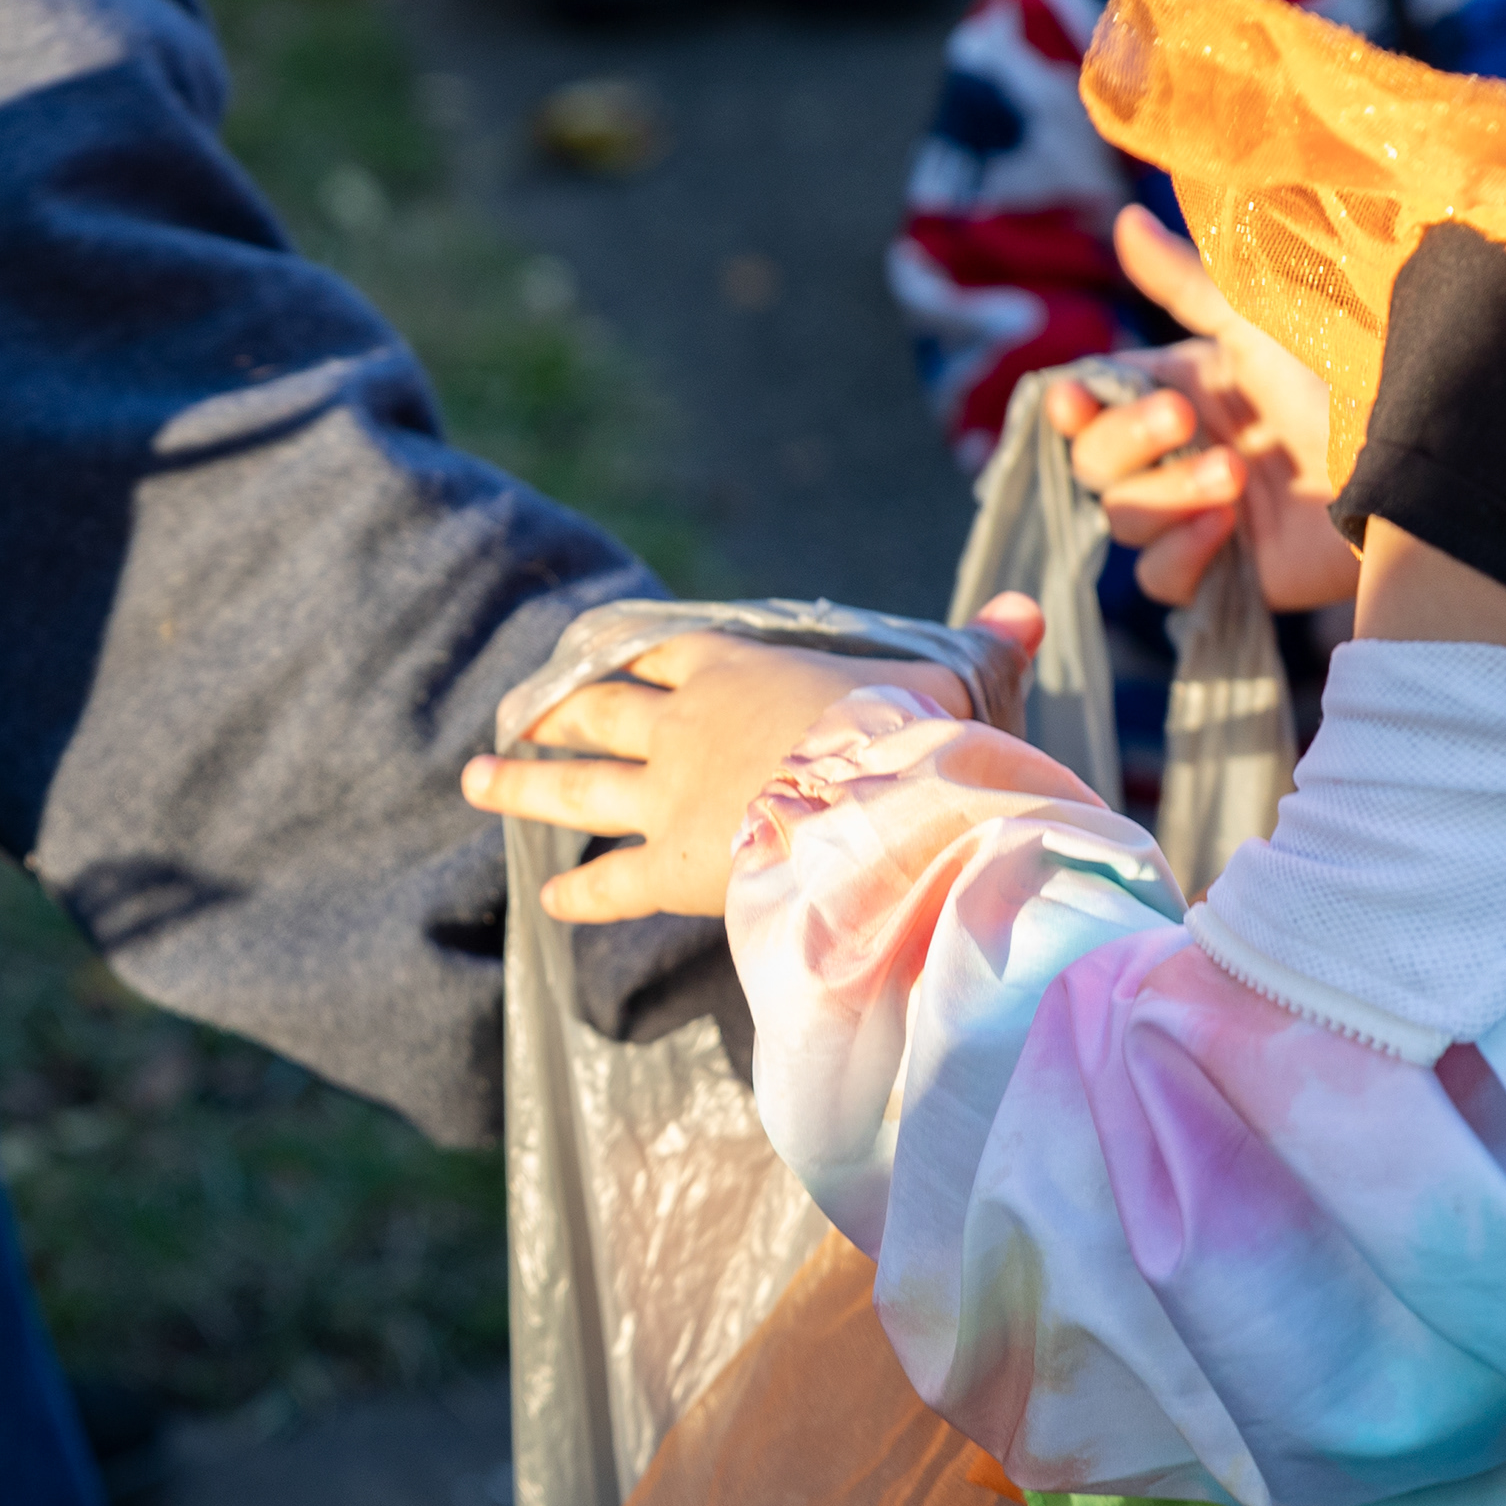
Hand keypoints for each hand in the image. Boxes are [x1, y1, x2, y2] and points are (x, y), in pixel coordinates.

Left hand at [460, 595, 1046, 922]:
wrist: (884, 811)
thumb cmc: (922, 741)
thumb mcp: (956, 685)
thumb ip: (983, 652)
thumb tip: (1031, 606)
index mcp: (739, 670)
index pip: (669, 653)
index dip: (632, 659)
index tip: (592, 660)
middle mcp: (684, 725)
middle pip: (599, 711)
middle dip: (553, 713)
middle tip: (510, 715)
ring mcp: (667, 796)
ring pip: (576, 786)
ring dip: (522, 783)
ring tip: (474, 780)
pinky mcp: (670, 866)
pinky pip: (609, 881)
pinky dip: (577, 890)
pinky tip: (547, 900)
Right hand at [1045, 208, 1356, 608]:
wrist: (1416, 459)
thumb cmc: (1348, 377)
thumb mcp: (1261, 322)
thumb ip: (1184, 283)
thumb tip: (1123, 218)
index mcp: (1181, 391)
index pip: (1089, 405)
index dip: (1069, 405)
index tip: (1071, 398)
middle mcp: (1181, 454)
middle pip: (1093, 463)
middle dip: (1127, 440)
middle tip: (1184, 419)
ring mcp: (1201, 514)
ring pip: (1121, 519)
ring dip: (1166, 495)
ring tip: (1237, 476)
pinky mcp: (1227, 572)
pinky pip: (1160, 579)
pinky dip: (1180, 555)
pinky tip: (1224, 528)